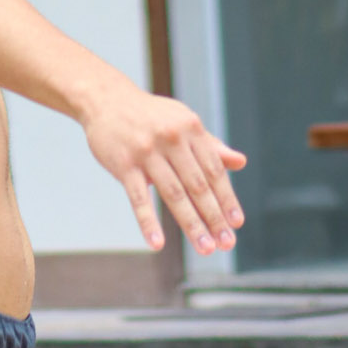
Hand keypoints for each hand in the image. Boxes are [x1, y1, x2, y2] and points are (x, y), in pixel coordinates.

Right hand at [82, 80, 244, 255]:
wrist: (107, 99)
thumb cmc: (152, 116)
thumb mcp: (183, 121)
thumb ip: (210, 145)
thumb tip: (241, 162)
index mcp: (190, 127)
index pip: (213, 169)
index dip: (226, 197)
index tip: (236, 223)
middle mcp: (171, 138)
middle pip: (197, 185)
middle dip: (214, 217)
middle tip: (226, 244)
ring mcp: (146, 151)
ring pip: (173, 194)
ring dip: (191, 224)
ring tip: (205, 248)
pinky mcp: (124, 164)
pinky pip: (139, 198)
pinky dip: (148, 222)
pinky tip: (157, 243)